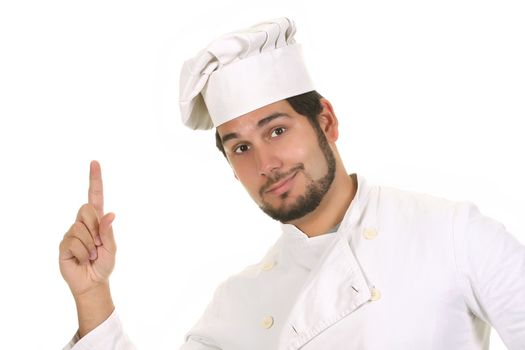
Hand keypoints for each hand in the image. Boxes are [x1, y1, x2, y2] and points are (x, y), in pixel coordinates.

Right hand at [59, 160, 116, 297]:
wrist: (92, 282)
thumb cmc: (104, 264)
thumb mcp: (111, 248)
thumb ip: (108, 232)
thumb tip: (110, 214)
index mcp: (96, 220)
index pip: (95, 196)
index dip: (95, 179)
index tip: (95, 162)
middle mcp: (82, 223)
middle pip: (86, 209)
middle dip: (95, 228)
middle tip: (98, 245)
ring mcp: (71, 232)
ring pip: (80, 228)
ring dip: (90, 246)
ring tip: (90, 255)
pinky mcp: (63, 244)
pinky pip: (73, 242)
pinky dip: (82, 253)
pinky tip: (81, 259)